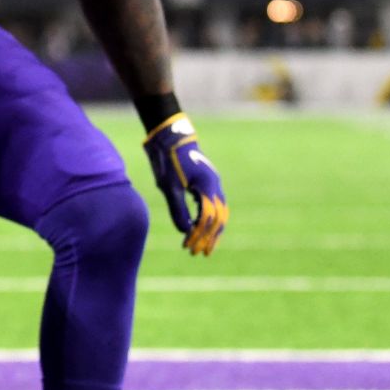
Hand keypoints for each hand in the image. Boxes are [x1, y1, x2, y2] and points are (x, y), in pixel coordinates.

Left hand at [143, 112, 226, 255]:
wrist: (172, 137)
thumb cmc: (169, 160)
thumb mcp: (170, 187)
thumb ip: (177, 209)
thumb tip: (185, 231)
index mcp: (207, 187)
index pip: (208, 218)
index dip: (199, 235)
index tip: (188, 246)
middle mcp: (215, 186)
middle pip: (219, 218)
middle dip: (210, 237)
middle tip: (201, 253)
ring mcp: (214, 184)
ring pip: (220, 212)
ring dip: (212, 230)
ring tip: (205, 245)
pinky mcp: (208, 182)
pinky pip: (214, 205)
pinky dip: (210, 219)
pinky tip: (201, 228)